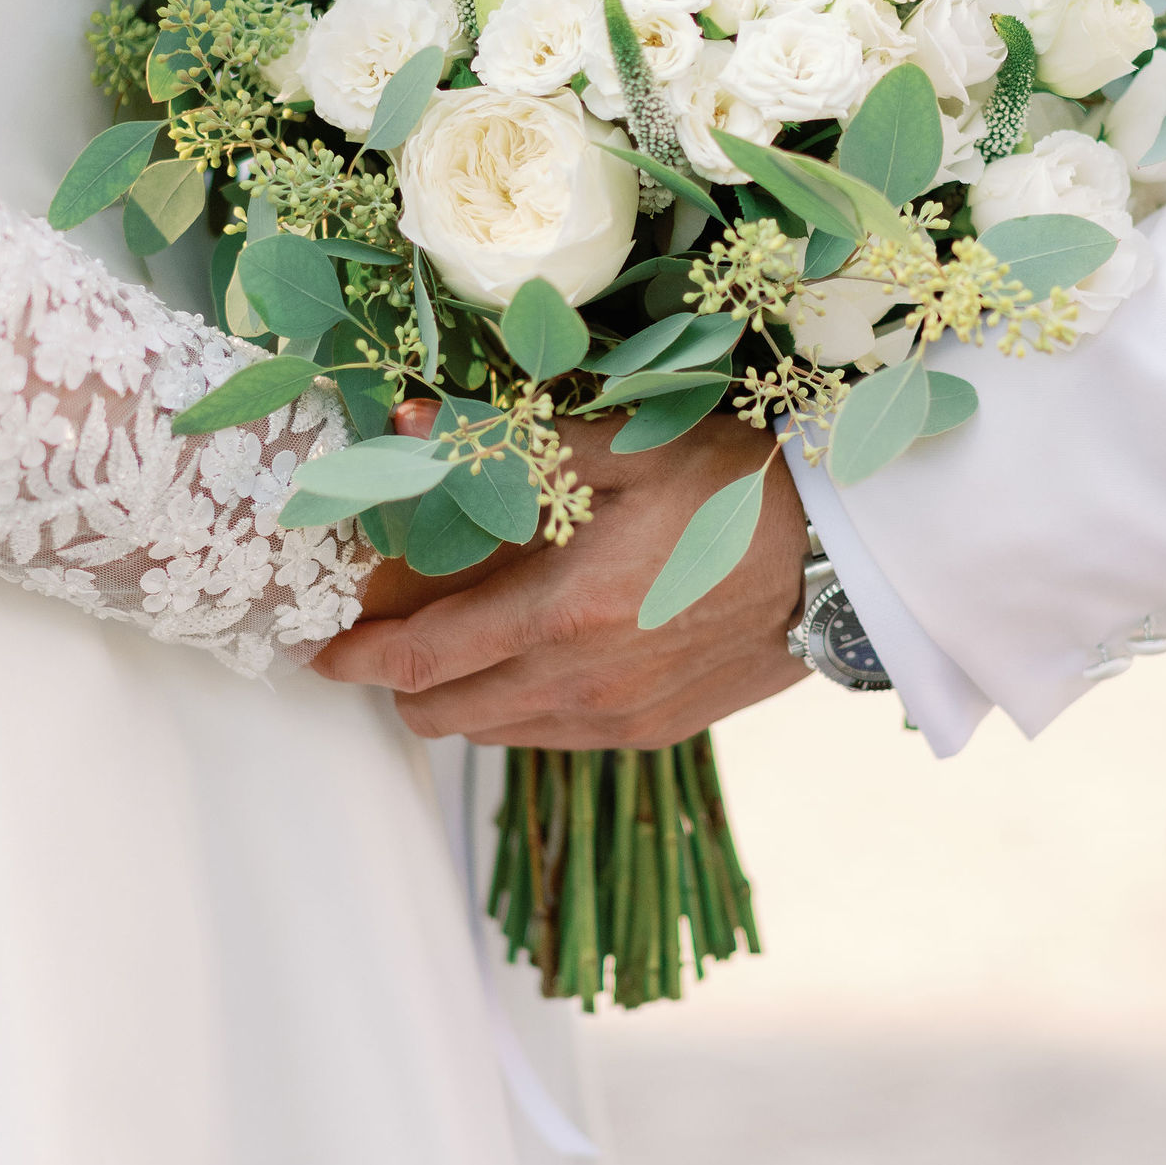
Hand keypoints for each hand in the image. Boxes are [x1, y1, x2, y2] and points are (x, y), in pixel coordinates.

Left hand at [310, 411, 811, 745]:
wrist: (841, 558)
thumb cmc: (734, 487)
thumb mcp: (621, 446)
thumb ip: (503, 445)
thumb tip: (401, 427)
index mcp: (563, 616)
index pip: (423, 662)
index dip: (358, 662)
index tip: (324, 651)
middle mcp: (583, 687)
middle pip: (446, 716)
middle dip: (400, 685)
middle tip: (386, 639)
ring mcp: (620, 721)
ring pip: (497, 734)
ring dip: (460, 700)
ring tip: (458, 644)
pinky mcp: (654, 734)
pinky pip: (553, 737)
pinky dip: (519, 708)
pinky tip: (534, 657)